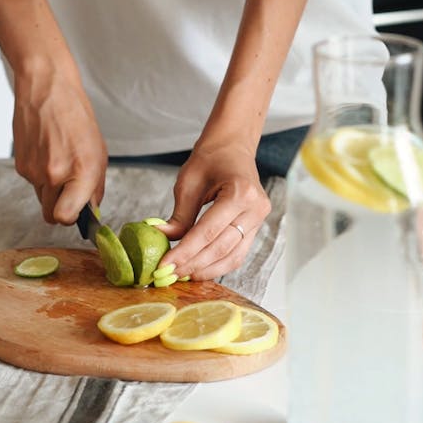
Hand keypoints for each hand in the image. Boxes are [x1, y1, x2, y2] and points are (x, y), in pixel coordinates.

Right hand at [13, 66, 107, 223]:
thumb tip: (91, 209)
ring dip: (52, 191)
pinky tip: (48, 154)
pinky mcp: (20, 165)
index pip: (67, 217)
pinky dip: (41, 175)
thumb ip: (95, 186)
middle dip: (62, 209)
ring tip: (60, 164)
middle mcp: (55, 174)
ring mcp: (34, 171)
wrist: (47, 90)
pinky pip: (33, 183)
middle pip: (52, 216)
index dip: (72, 220)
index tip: (78, 214)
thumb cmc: (76, 117)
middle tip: (70, 192)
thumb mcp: (99, 151)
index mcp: (82, 170)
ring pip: (43, 199)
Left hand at [157, 143, 270, 280]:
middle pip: (220, 248)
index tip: (164, 265)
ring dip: (205, 270)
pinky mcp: (257, 227)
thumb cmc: (211, 158)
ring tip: (181, 275)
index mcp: (240, 193)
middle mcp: (255, 209)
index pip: (208, 232)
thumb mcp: (188, 183)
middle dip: (192, 264)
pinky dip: (217, 264)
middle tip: (168, 274)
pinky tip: (198, 269)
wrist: (233, 147)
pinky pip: (237, 253)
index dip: (185, 252)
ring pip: (232, 257)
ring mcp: (260, 219)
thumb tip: (162, 239)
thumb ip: (179, 216)